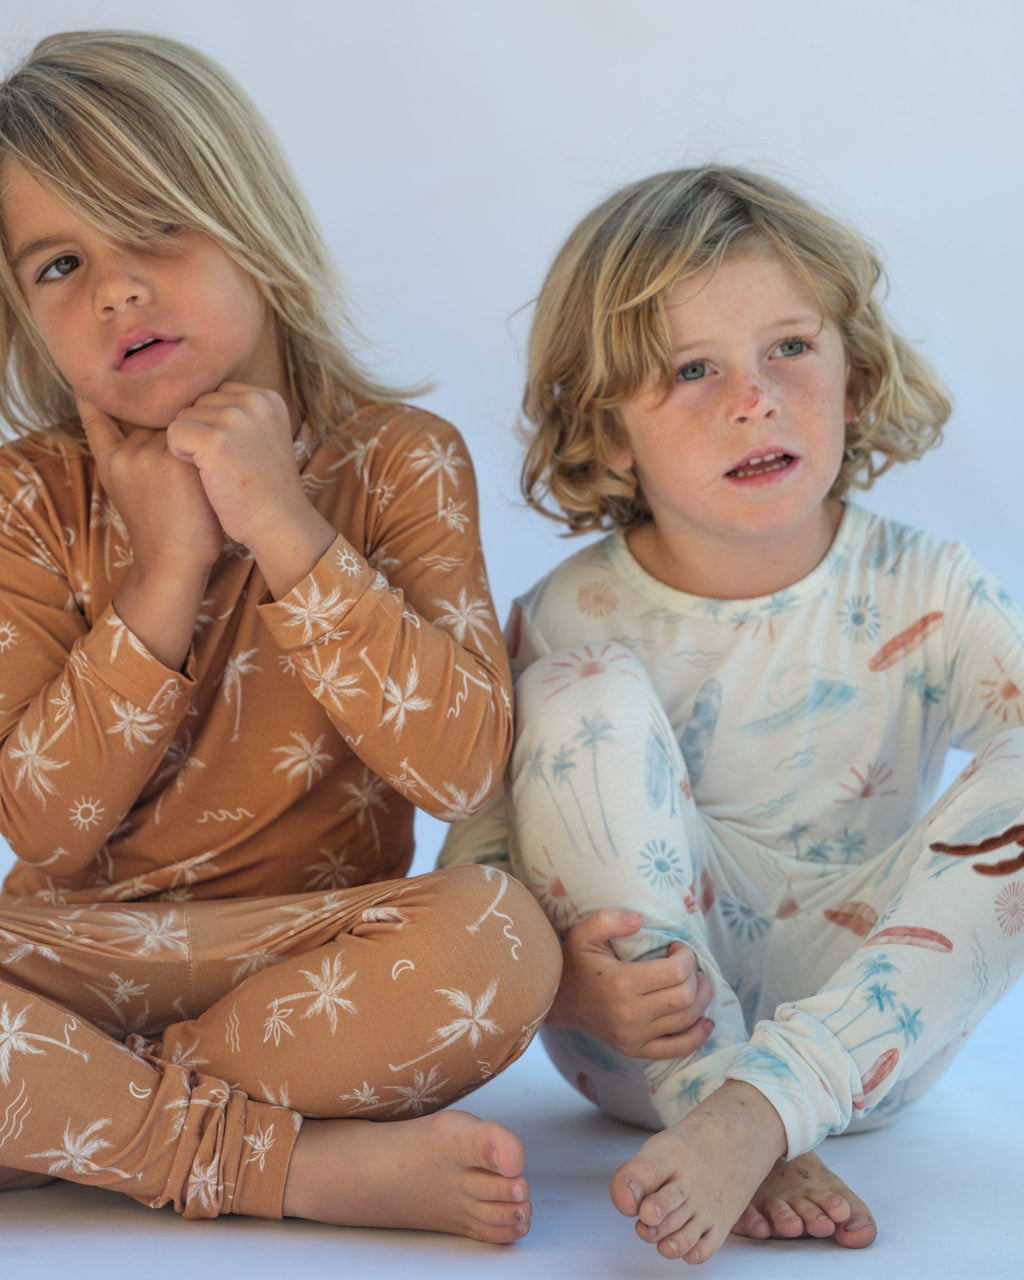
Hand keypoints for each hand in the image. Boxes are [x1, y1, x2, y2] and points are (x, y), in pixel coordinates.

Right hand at [77, 396, 221, 575]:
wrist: (173, 563)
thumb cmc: (164, 530)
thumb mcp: (134, 493)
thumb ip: (138, 460)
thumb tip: (164, 428)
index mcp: (110, 462)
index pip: (98, 422)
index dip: (92, 402)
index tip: (84, 384)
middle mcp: (126, 453)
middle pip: (157, 424)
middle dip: (175, 437)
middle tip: (187, 473)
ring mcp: (149, 453)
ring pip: (181, 427)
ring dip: (196, 443)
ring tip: (203, 478)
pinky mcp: (176, 459)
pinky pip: (198, 436)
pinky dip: (210, 447)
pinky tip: (220, 460)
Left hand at [166, 383, 334, 596]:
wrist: (277, 522)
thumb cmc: (263, 486)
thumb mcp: (263, 437)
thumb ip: (240, 413)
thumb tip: (197, 401)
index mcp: (267, 398)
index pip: (217, 395)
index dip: (214, 426)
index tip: (235, 453)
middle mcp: (254, 402)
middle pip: (199, 403)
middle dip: (202, 433)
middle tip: (226, 464)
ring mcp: (236, 420)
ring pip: (183, 417)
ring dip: (190, 445)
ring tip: (217, 470)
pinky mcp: (216, 441)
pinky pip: (174, 433)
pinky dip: (179, 454)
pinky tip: (202, 473)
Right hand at [545, 909, 712, 1059]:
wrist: (558, 1002)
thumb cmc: (574, 964)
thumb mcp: (583, 933)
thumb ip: (609, 920)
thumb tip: (640, 920)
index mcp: (621, 984)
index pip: (675, 973)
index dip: (686, 956)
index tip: (677, 947)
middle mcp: (630, 1015)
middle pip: (685, 997)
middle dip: (695, 975)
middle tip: (685, 963)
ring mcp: (634, 1037)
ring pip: (686, 1020)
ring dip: (700, 998)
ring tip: (694, 982)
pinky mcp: (636, 1050)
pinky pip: (677, 1049)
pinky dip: (697, 1037)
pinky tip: (705, 1021)